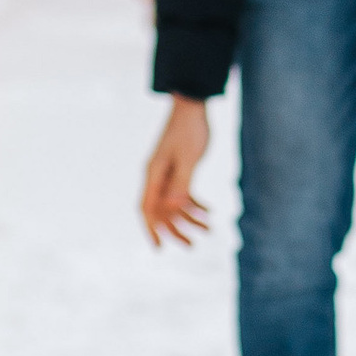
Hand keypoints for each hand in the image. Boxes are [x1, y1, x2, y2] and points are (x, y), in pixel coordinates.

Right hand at [141, 98, 211, 247]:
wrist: (193, 107)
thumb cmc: (190, 131)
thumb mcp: (189, 158)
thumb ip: (181, 182)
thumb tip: (174, 207)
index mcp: (153, 174)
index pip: (147, 208)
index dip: (151, 229)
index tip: (159, 248)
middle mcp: (156, 176)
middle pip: (161, 211)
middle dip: (176, 229)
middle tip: (192, 245)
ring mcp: (166, 173)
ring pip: (174, 204)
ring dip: (189, 218)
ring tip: (208, 229)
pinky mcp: (178, 169)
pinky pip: (183, 193)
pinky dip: (194, 204)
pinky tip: (209, 212)